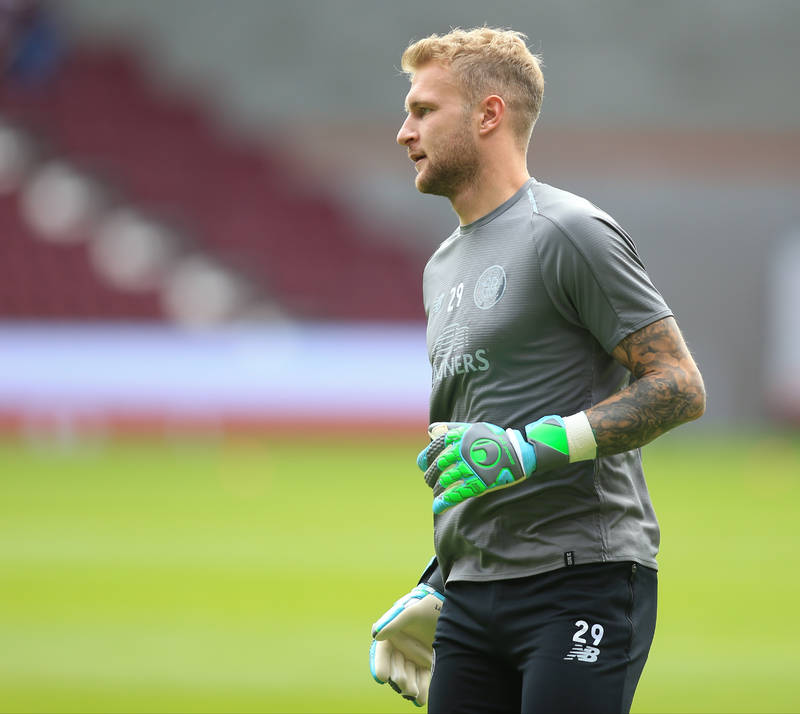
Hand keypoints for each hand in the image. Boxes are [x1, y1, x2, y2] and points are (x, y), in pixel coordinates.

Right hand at [370, 584, 443, 706]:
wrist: (447, 607)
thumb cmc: (425, 605)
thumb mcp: (410, 611)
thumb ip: (394, 622)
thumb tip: (376, 634)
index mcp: (391, 637)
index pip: (382, 654)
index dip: (381, 665)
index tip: (382, 677)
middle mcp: (401, 650)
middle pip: (395, 668)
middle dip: (399, 678)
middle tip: (404, 686)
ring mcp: (414, 658)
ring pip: (409, 677)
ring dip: (410, 686)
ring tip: (414, 693)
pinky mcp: (428, 664)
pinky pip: (423, 678)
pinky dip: (423, 688)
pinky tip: (423, 696)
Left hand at [417, 421, 535, 513]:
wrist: (516, 453)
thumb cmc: (493, 439)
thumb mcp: (472, 428)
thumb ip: (451, 428)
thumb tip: (430, 430)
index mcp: (459, 438)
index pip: (434, 447)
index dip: (425, 458)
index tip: (422, 464)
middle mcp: (462, 452)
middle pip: (437, 465)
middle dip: (430, 475)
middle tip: (429, 480)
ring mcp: (469, 468)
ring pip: (444, 480)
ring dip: (436, 488)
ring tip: (435, 491)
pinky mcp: (477, 483)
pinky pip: (456, 494)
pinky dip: (444, 502)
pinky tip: (437, 507)